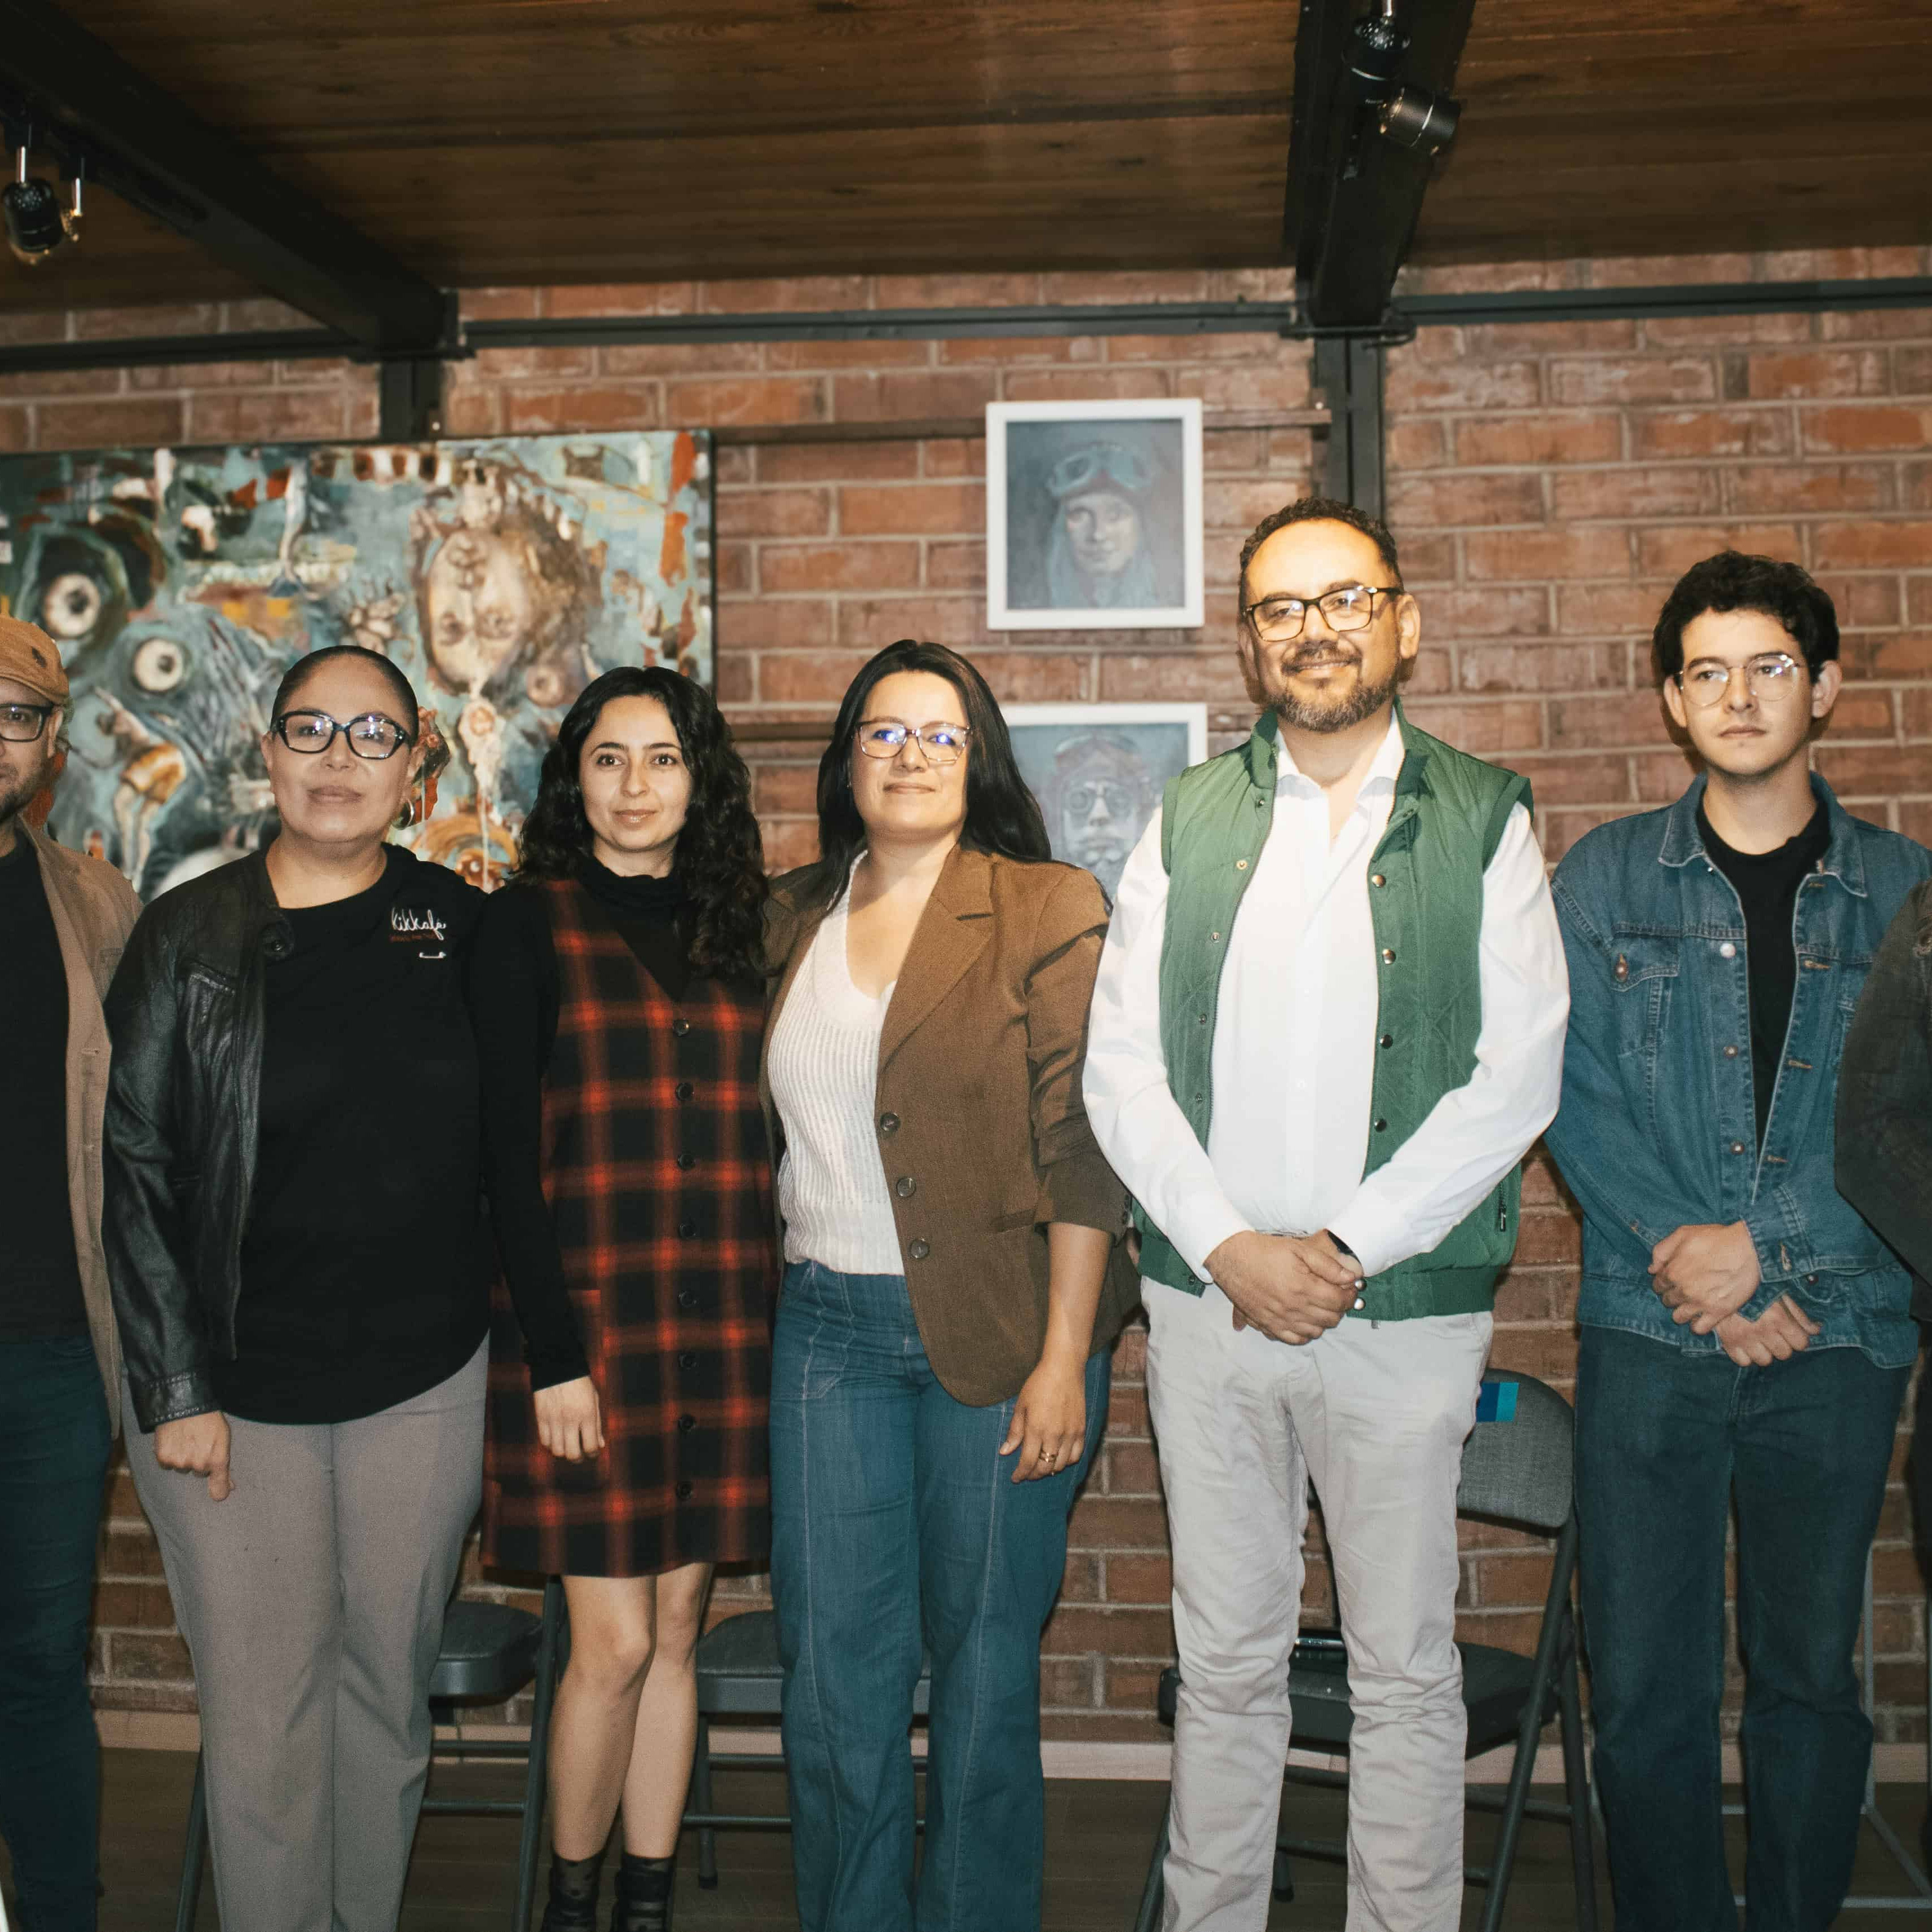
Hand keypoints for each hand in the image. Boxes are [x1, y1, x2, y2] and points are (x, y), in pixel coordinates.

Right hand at [155, 1411, 232, 1501]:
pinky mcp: (164, 1458)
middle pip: (199, 1472)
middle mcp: (199, 1464)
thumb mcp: (223, 1437)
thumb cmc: (208, 1419)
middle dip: (199, 1460)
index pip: (219, 1486)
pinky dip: (169, 1455)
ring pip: (182, 1468)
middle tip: (199, 1442)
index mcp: (217, 1459)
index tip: (220, 1494)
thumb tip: (228, 1487)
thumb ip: (224, 1464)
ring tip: (186, 1438)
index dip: (219, 1490)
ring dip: (184, 1457)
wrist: (185, 1404)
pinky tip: (174, 1441)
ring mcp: (180, 1462)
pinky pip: (167, 1464)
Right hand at [533, 1377, 603, 1461]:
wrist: (557, 1364)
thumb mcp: (594, 1399)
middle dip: (578, 1459)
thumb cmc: (580, 1383)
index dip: (593, 1454)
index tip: (593, 1452)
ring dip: (563, 1452)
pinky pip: (544, 1441)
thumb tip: (600, 1445)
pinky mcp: (541, 1417)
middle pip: (572, 1454)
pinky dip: (551, 1444)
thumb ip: (597, 1424)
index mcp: (587, 1414)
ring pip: (556, 1451)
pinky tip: (556, 1438)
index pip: (591, 1446)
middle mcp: (570, 1419)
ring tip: (567, 1446)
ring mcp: (554, 1419)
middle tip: (580, 1454)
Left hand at [1000, 1349, 1087, 1483]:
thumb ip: (1014, 1431)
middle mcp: (1054, 1434)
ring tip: (1041, 1467)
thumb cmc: (1038, 1384)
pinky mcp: (1081, 1429)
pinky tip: (1058, 1458)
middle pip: (1044, 1468)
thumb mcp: (1021, 1406)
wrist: (1064, 1368)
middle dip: (1033, 1475)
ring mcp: (1070, 1433)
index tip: (1015, 1478)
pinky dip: (1066, 1461)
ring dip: (1049, 1470)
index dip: (1021, 1473)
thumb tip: (1005, 1452)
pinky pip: (1076, 1455)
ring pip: (1060, 1465)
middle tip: (1027, 1474)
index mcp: (1036, 1428)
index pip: (1027, 1462)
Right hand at [1205, 1231, 1359, 1344]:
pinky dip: (1305, 1333)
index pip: (1338, 1301)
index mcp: (1303, 1288)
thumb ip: (1328, 1265)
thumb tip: (1351, 1278)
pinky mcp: (1267, 1325)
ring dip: (1324, 1321)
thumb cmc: (1265, 1251)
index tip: (1349, 1288)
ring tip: (1321, 1306)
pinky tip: (1305, 1320)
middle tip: (1337, 1295)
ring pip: (1315, 1332)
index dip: (1349, 1295)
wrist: (1232, 1258)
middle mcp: (1292, 1308)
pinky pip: (1294, 1339)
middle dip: (1339, 1308)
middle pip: (1330, 1319)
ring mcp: (1280, 1320)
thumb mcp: (1299, 1249)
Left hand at [1651, 1222, 1760, 1332]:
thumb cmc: (1717, 1239)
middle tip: (1685, 1290)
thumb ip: (1662, 1250)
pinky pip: (1699, 1329)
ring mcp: (1700, 1303)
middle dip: (1673, 1295)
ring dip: (1682, 1312)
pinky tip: (1702, 1316)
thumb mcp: (1683, 1234)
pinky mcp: (1718, 1312)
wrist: (1749, 1249)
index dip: (1664, 1282)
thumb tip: (1651, 1268)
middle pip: (1667, 1301)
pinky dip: (1697, 1325)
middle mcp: (1682, 1290)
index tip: (1673, 1280)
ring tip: (1692, 1304)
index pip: (1658, 1285)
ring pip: (1678, 1317)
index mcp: (1672, 1271)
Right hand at [1713, 1296, 1822, 1366]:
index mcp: (1778, 1317)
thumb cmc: (1753, 1289)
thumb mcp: (1779, 1295)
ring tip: (1759, 1339)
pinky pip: (1744, 1361)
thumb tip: (1816, 1330)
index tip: (1791, 1333)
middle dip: (1782, 1345)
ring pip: (1765, 1360)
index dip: (1798, 1338)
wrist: (1719, 1284)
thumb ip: (1798, 1314)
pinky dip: (1745, 1355)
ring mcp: (1745, 1338)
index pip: (1801, 1343)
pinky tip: (1745, 1343)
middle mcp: (1763, 1330)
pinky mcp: (1728, 1343)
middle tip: (1773, 1335)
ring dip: (1764, 1352)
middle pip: (1784, 1354)